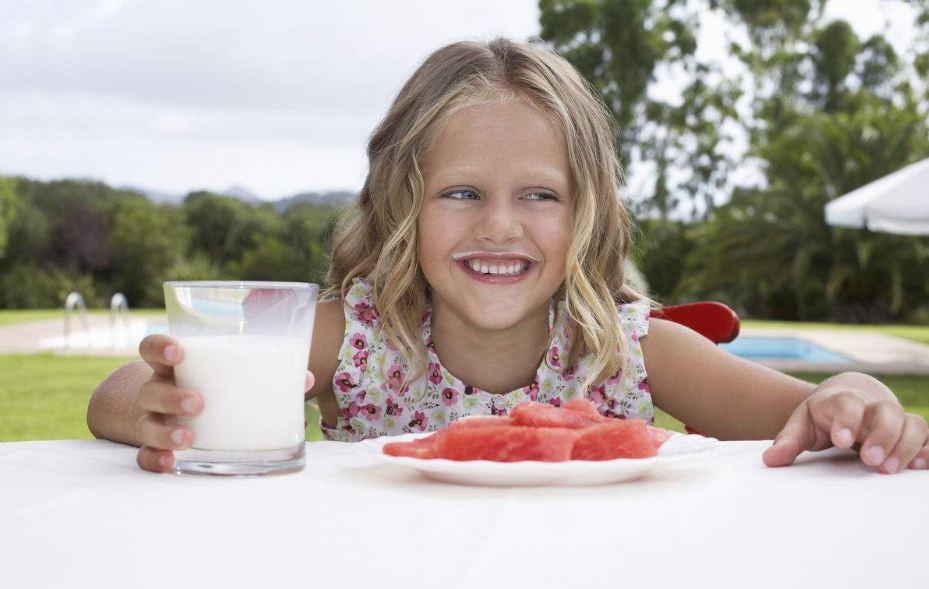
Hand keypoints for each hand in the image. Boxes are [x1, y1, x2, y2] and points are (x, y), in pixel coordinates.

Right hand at [134, 334, 316, 472]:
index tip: (179, 353)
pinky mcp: (153, 446)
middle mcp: (158, 390)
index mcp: (177, 367)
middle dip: (172, 395)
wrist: (171, 412)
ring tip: (188, 439)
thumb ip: (266, 374)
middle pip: (151, 389)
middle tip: (199, 403)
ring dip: (165, 431)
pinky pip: (144, 455)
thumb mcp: (231, 376)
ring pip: (146, 424)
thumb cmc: (211, 387)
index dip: (160, 347)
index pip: (152, 348)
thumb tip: (305, 378)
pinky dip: (155, 460)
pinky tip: (171, 463)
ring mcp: (151, 419)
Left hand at [762, 373, 928, 473]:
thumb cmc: (823, 415)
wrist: (849, 395)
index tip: (841, 440)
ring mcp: (893, 417)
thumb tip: (769, 461)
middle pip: (885, 411)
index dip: (847, 420)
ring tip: (891, 469)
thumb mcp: (802, 424)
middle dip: (881, 435)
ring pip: (911, 422)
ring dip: (906, 445)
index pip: (846, 404)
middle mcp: (871, 406)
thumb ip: (787, 441)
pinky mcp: (909, 430)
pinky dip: (926, 450)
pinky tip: (920, 466)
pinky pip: (927, 436)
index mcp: (840, 401)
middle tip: (871, 461)